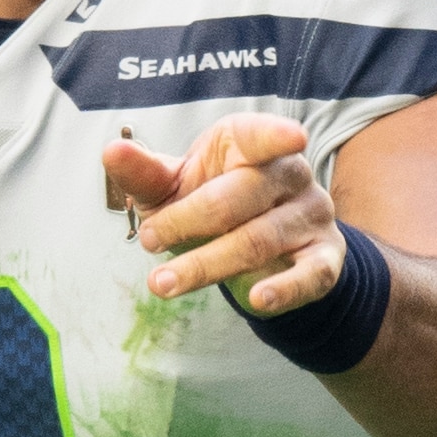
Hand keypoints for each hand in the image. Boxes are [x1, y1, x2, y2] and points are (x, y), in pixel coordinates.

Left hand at [103, 114, 345, 318]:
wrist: (261, 248)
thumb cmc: (210, 203)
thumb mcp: (174, 186)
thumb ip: (145, 172)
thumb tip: (112, 151)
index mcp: (254, 144)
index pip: (264, 135)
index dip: (277, 135)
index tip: (292, 138)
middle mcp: (290, 174)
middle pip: (242, 196)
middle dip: (189, 221)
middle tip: (148, 241)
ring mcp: (311, 215)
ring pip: (260, 240)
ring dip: (207, 264)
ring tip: (163, 283)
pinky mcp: (324, 257)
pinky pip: (309, 275)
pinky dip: (284, 290)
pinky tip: (258, 300)